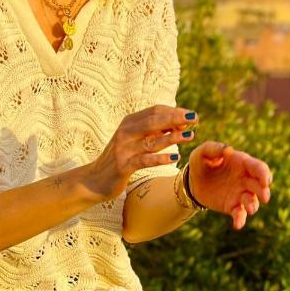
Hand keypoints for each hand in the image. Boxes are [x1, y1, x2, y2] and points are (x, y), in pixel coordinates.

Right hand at [79, 105, 198, 202]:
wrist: (94, 179)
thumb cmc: (120, 158)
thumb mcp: (134, 140)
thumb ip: (152, 132)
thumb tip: (179, 125)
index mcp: (129, 122)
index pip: (154, 111)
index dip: (174, 111)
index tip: (191, 115)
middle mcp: (125, 132)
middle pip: (154, 121)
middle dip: (176, 119)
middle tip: (195, 118)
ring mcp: (124, 149)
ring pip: (151, 141)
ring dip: (172, 138)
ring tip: (190, 136)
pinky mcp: (123, 166)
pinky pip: (145, 160)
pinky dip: (160, 158)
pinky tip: (175, 157)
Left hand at [188, 141, 272, 230]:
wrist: (193, 181)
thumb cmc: (201, 162)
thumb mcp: (203, 152)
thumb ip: (214, 148)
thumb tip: (228, 150)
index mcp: (242, 163)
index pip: (258, 167)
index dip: (264, 173)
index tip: (266, 180)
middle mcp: (245, 179)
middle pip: (260, 185)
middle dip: (264, 191)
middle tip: (264, 196)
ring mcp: (241, 193)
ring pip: (252, 200)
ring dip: (253, 205)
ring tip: (250, 209)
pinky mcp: (233, 206)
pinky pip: (240, 214)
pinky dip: (240, 219)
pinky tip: (237, 225)